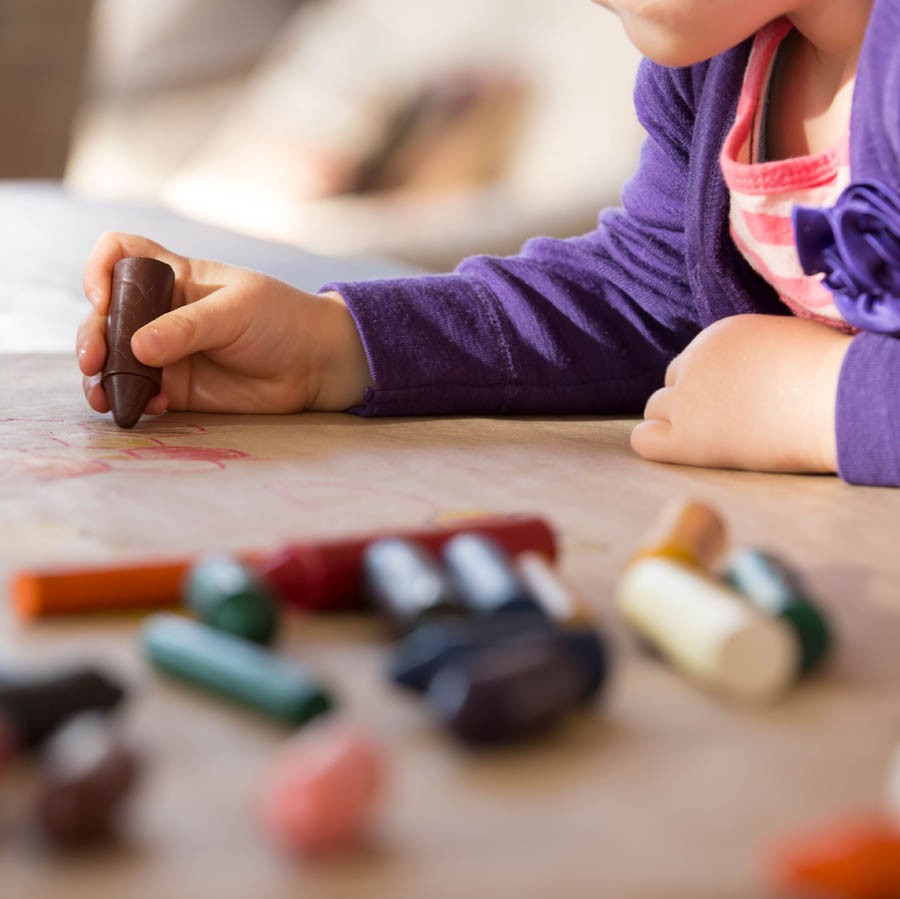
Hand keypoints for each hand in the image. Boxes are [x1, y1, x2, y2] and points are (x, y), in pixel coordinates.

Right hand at [76, 232, 371, 415]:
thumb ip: (187, 329)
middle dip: (92, 336)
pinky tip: (152, 407)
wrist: (316, 365)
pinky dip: (136, 401)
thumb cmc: (282, 321)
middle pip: (106, 316)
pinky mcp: (179, 388)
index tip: (101, 296)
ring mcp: (168, 352)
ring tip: (104, 396)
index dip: (101, 268)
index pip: (121, 254)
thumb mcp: (236, 312)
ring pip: (116, 360)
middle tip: (96, 362)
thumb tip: (135, 349)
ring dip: (102, 378)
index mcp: (175, 277)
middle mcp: (163, 313)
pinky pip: (143, 394)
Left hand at [630, 314, 852, 472]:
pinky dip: (656, 443)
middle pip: (672, 385)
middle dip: (691, 403)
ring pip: (655, 411)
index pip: (694, 362)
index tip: (736, 400)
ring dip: (676, 424)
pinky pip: (644, 440)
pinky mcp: (687, 437)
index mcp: (719, 335)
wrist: (837, 399)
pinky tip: (685, 451)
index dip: (711, 383)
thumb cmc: (832, 376)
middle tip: (727, 423)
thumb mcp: (785, 344)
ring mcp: (686, 399)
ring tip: (716, 440)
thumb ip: (753, 356)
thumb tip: (750, 376)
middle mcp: (694, 362)